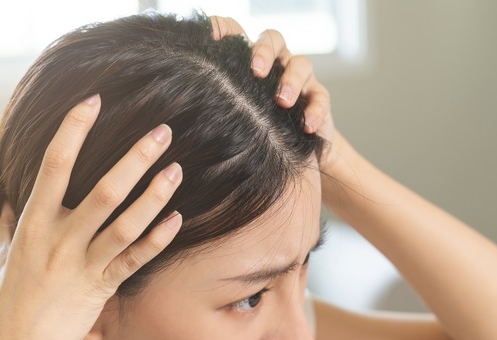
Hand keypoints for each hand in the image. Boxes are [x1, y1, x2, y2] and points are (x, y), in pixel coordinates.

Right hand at [0, 95, 182, 339]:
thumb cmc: (5, 307)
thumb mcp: (3, 263)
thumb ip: (10, 231)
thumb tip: (9, 206)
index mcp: (32, 227)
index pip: (52, 168)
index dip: (72, 132)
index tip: (91, 102)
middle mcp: (60, 241)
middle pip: (104, 192)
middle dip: (134, 158)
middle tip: (161, 131)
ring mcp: (84, 266)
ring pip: (127, 224)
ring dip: (155, 195)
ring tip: (176, 168)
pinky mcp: (102, 289)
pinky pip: (135, 261)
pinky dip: (157, 240)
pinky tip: (177, 218)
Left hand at [210, 16, 337, 171]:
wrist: (292, 155)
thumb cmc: (253, 132)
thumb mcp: (230, 117)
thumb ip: (212, 106)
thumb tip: (175, 109)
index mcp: (249, 62)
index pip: (237, 33)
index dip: (225, 28)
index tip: (212, 36)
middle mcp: (275, 64)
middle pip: (273, 39)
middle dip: (264, 52)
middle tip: (255, 71)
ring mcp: (300, 80)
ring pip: (301, 63)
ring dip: (291, 80)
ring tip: (282, 102)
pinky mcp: (318, 100)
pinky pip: (321, 97)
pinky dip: (315, 110)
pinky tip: (306, 125)